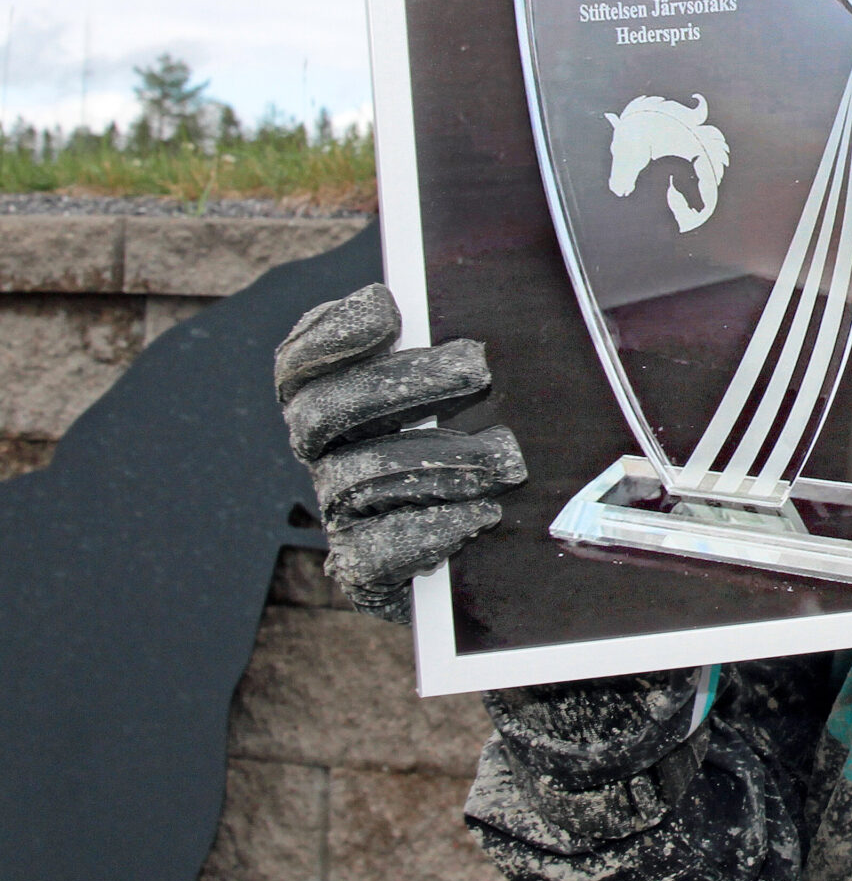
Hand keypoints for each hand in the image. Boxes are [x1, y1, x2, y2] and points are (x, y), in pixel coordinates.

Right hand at [273, 283, 527, 622]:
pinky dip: (428, 529)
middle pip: (321, 413)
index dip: (331, 333)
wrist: (520, 555)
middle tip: (477, 368)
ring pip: (354, 479)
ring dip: (437, 461)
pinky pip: (371, 554)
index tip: (388, 307)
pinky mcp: (368, 573)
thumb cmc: (513, 445)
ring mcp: (342, 514)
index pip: (302, 365)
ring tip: (507, 458)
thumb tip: (490, 313)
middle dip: (401, 383)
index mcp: (340, 401)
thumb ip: (475, 351)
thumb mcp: (501, 390)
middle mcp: (328, 456)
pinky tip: (482, 515)